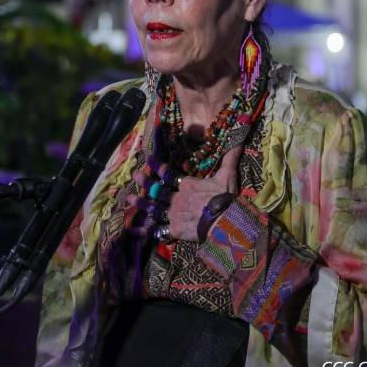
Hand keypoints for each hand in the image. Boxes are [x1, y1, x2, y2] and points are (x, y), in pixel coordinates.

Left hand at [127, 146, 242, 241]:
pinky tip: (134, 230)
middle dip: (145, 182)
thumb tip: (238, 136)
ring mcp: (174, 215)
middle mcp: (177, 198)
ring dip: (141, 204)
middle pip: (158, 190)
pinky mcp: (174, 230)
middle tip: (134, 176)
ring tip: (129, 200)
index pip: (169, 173)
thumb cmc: (225, 198)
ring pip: (154, 208)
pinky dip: (146, 230)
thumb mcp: (228, 175)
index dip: (157, 166)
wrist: (225, 222)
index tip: (147, 159)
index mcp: (188, 185)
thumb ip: (230, 157)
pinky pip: (157, 230)